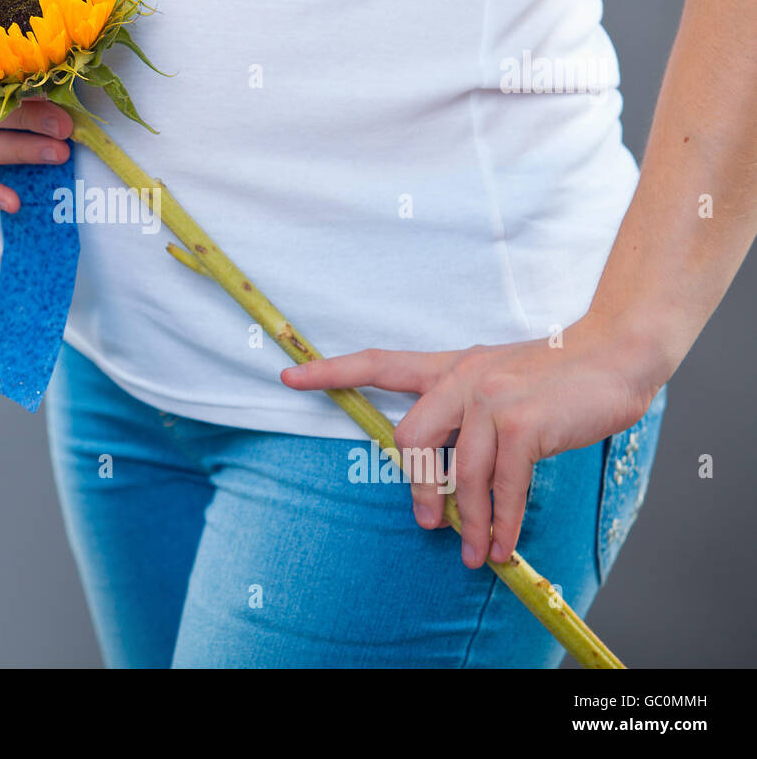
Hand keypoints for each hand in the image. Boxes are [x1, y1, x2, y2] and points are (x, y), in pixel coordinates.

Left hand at [280, 314, 667, 568]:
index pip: (378, 362)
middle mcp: (462, 378)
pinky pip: (502, 487)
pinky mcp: (524, 426)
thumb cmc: (554, 374)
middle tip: (430, 523)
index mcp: (448, 366)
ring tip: (473, 550)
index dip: (330, 371)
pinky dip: (501, 522)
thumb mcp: (496, 376)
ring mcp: (492, 400)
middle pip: (411, 438)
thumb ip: (464, 408)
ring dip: (467, 520)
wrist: (614, 352)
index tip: (289, 375)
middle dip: (417, 488)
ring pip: (460, 473)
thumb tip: (442, 467)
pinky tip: (501, 544)